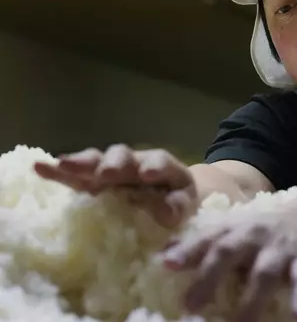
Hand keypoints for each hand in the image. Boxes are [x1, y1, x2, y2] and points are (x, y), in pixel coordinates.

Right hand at [33, 144, 197, 227]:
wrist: (169, 197)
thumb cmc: (177, 201)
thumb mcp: (184, 205)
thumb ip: (177, 207)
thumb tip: (166, 213)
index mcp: (162, 167)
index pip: (160, 162)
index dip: (154, 166)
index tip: (147, 174)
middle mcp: (134, 162)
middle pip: (123, 156)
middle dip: (114, 163)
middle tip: (107, 172)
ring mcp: (111, 169)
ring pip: (97, 161)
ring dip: (83, 163)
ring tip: (64, 164)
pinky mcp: (93, 182)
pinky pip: (75, 176)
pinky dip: (58, 171)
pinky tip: (40, 167)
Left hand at [163, 210, 296, 320]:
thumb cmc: (262, 232)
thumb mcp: (233, 231)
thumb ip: (202, 244)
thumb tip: (162, 254)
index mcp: (233, 229)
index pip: (207, 239)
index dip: (187, 250)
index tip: (168, 264)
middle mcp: (254, 235)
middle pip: (229, 252)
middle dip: (210, 277)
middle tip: (191, 306)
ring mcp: (281, 248)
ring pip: (264, 272)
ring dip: (252, 300)